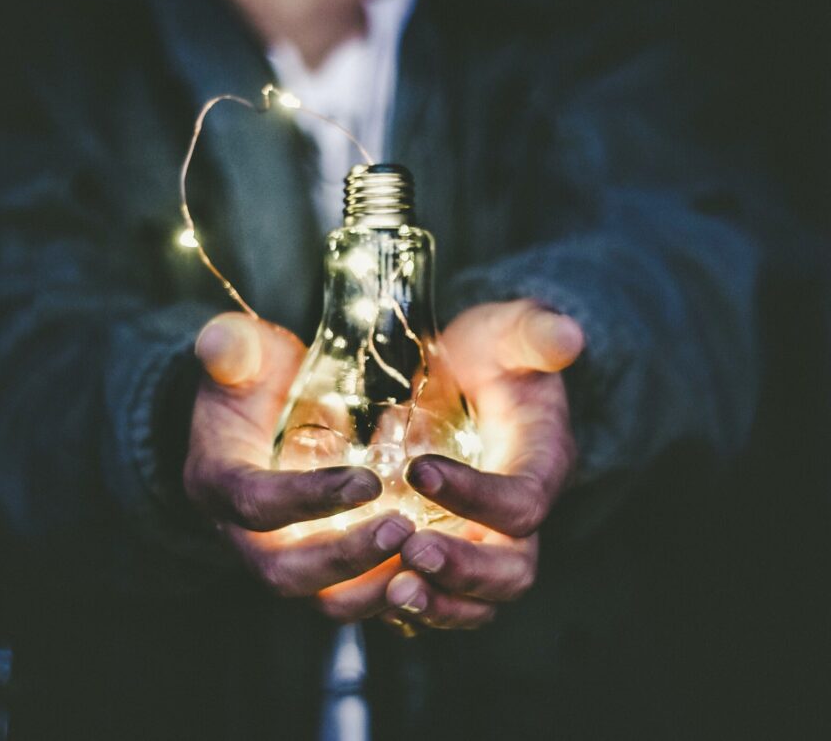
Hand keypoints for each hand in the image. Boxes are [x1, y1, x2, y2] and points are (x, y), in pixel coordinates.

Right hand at [184, 313, 414, 617]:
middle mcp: (242, 534)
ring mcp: (282, 557)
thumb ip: (233, 348)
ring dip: (373, 587)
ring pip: (321, 599)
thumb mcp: (243, 355)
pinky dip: (390, 593)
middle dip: (345, 558)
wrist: (259, 414)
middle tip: (403, 529)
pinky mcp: (318, 568)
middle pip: (284, 572)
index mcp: (218, 482)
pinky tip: (434, 571)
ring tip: (426, 558)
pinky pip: (351, 598)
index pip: (255, 503)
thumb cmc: (255, 379)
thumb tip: (219, 341)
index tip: (368, 481)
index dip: (308, 499)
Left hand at [382, 300, 583, 632]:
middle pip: (512, 570)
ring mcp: (486, 541)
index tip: (418, 470)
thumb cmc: (491, 353)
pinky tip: (371, 593)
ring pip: (479, 601)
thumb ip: (534, 333)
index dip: (476, 496)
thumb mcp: (510, 332)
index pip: (522, 502)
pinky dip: (413, 607)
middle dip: (464, 570)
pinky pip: (441, 599)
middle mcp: (519, 517)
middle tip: (411, 552)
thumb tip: (567, 335)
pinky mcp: (452, 551)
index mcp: (541, 465)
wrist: (471, 377)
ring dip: (438, 604)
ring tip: (392, 591)